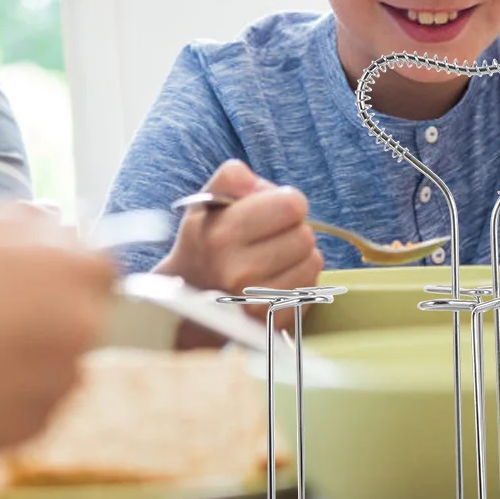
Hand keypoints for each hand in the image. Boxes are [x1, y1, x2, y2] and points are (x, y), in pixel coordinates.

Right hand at [0, 201, 111, 453]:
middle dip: (45, 311)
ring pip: (55, 361)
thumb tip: (37, 219)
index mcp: (72, 269)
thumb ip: (12, 218)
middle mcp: (82, 327)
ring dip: (25, 355)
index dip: (64, 266)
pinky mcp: (34, 426)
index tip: (31, 272)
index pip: (99, 265)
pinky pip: (29, 404)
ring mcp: (61, 382)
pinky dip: (5, 395)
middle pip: (79, 314)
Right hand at [158, 160, 322, 296]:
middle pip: (305, 236)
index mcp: (221, 235)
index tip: (272, 209)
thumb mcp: (206, 201)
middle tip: (269, 237)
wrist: (186, 301)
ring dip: (298, 257)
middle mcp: (238, 272)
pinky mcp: (272, 322)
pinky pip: (310, 289)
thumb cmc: (204, 242)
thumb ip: (233, 176)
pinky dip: (298, 281)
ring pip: (313, 263)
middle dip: (292, 230)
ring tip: (271, 259)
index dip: (286, 201)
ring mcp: (256, 303)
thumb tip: (259, 185)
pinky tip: (273, 280)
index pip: (291, 206)